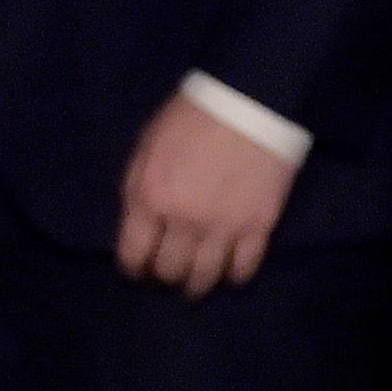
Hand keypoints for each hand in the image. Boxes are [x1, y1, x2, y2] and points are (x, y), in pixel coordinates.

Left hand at [115, 92, 297, 293]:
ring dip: (197, 285)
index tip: (137, 272)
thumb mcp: (146, 147)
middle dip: (165, 276)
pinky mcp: (258, 227)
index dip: (133, 269)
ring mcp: (224, 227)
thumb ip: (138, 189)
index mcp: (150, 197)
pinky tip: (230, 273)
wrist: (250, 105)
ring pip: (205, 276)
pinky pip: (244, 267)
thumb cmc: (190, 119)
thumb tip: (140, 225)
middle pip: (170, 270)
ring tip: (196, 285)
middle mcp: (184, 221)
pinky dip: (234, 276)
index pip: (134, 254)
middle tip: (169, 273)